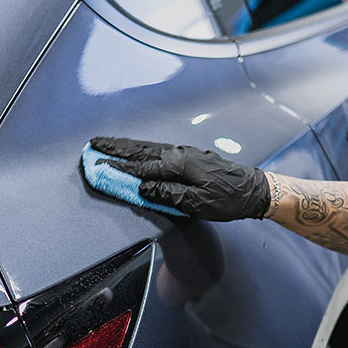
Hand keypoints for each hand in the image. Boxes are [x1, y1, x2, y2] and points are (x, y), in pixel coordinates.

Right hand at [90, 136, 270, 220]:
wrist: (254, 190)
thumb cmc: (228, 199)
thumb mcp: (197, 203)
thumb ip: (168, 194)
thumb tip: (143, 188)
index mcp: (179, 164)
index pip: (142, 167)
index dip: (118, 168)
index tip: (98, 166)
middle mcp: (179, 154)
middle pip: (140, 150)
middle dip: (115, 148)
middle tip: (93, 145)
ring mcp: (184, 153)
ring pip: (148, 147)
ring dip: (126, 146)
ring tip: (107, 144)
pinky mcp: (188, 156)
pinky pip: (157, 151)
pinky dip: (141, 149)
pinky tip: (135, 150)